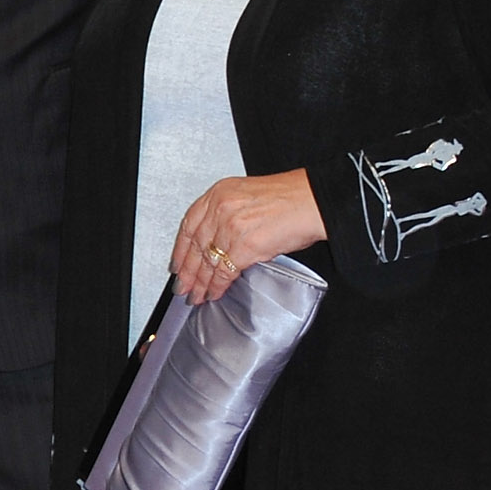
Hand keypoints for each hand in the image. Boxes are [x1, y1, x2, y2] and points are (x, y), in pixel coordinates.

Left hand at [170, 171, 326, 306]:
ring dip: (201, 283)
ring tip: (196, 296)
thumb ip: (227, 214)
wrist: (314, 200)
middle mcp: (221, 209)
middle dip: (187, 272)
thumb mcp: (248, 195)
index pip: (188, 225)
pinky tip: (214, 293)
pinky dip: (218, 286)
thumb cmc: (291, 198)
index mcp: (219, 193)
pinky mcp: (244, 247)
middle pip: (196, 247)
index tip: (176, 264)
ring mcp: (230, 228)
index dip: (180, 249)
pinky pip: (224, 272)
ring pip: (208, 262)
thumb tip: (218, 241)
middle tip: (182, 287)